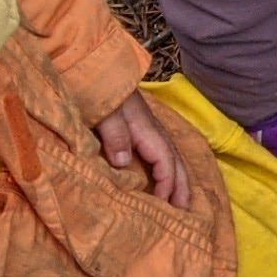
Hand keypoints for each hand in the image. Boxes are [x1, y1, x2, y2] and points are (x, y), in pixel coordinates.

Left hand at [94, 91, 195, 208]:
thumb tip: (124, 164)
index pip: (164, 160)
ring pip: (169, 156)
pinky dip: (165, 168)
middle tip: (185, 213)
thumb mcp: (103, 111)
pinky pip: (159, 151)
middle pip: (174, 160)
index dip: (167, 184)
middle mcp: (150, 128)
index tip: (164, 206)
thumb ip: (114, 135)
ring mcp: (145, 126)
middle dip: (181, 186)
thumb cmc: (95, 87)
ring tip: (180, 201)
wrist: (90, 63)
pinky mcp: (136, 125)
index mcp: (144, 128)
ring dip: (177, 179)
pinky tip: (161, 176)